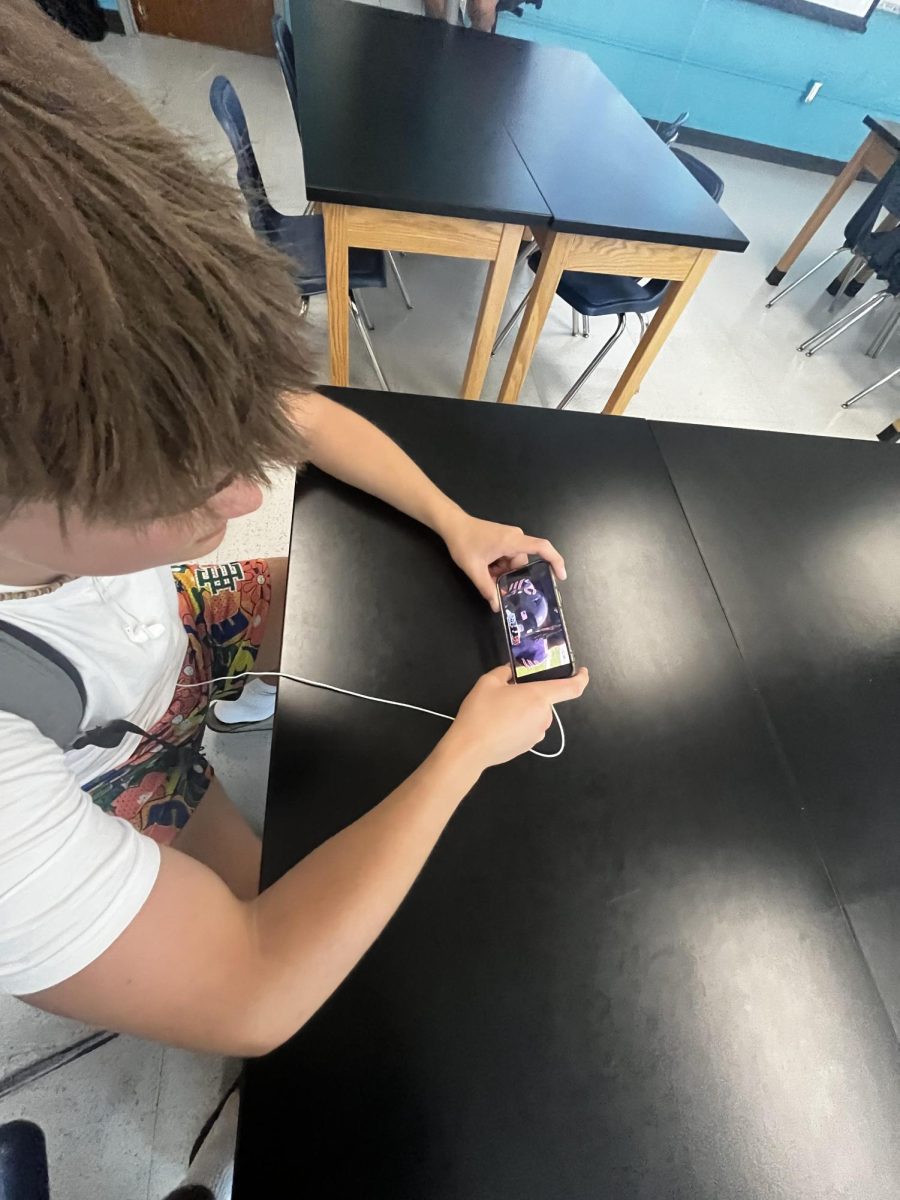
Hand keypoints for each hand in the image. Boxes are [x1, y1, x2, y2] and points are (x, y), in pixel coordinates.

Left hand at [439, 511, 565, 611]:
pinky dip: (499, 565)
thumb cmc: (464, 543)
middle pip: (522, 563)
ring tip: (485, 572)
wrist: (453, 524)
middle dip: (509, 576)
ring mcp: (510, 537)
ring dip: (502, 571)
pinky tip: (486, 567)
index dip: (555, 561)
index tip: (561, 576)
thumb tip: (496, 606)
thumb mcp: (474, 570)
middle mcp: (516, 537)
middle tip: (493, 582)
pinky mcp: (504, 538)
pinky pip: (508, 556)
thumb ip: (487, 588)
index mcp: (513, 541)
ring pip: (513, 562)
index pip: (542, 548)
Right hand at [443, 665, 588, 770]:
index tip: (582, 672)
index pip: (571, 688)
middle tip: (507, 695)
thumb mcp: (488, 682)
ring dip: (523, 711)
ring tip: (498, 712)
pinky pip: (528, 729)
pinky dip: (518, 725)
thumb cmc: (481, 712)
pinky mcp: (528, 746)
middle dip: (530, 696)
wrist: (470, 748)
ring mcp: (537, 734)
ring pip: (535, 715)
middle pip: (544, 701)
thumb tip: (510, 671)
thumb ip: (503, 672)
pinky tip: (499, 726)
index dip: (581, 678)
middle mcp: (544, 716)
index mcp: (539, 696)